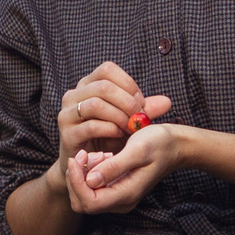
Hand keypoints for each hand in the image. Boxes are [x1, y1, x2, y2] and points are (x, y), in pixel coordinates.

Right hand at [57, 60, 172, 168]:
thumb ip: (144, 110)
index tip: (141, 103)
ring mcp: (67, 113)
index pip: (107, 70)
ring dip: (119, 117)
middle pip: (103, 86)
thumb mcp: (129, 120)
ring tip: (130, 129)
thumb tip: (167, 102)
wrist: (90, 164)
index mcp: (87, 85)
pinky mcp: (67, 133)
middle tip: (139, 118)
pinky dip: (110, 130)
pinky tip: (119, 135)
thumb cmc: (109, 137)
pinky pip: (91, 126)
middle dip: (127, 102)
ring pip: (95, 104)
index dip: (128, 84)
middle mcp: (73, 95)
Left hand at [65, 123, 181, 216]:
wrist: (175, 145)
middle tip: (85, 154)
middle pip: (82, 203)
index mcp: (127, 195)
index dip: (77, 182)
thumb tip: (90, 180)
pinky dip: (90, 172)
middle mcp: (121, 201)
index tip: (79, 156)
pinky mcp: (116, 188)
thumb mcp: (138, 150)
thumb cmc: (159, 144)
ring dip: (83, 174)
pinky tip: (101, 156)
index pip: (89, 202)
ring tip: (98, 153)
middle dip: (77, 179)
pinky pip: (93, 187)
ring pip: (85, 196)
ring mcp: (118, 196)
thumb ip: (114, 167)